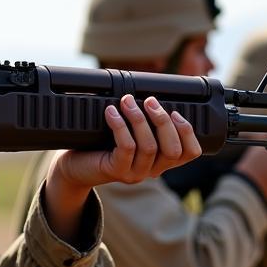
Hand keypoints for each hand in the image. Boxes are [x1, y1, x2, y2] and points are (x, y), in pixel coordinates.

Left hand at [43, 95, 201, 241]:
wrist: (76, 164)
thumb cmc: (104, 144)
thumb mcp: (131, 132)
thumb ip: (147, 121)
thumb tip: (154, 93)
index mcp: (161, 160)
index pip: (190, 153)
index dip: (188, 132)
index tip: (175, 112)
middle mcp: (152, 170)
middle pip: (172, 149)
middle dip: (163, 121)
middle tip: (150, 101)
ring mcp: (135, 173)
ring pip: (149, 147)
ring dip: (139, 119)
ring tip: (127, 101)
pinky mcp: (117, 171)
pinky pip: (126, 147)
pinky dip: (121, 126)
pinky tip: (112, 112)